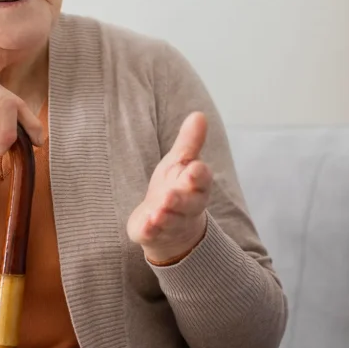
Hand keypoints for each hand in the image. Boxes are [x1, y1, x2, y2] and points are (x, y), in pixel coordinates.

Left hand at [128, 112, 212, 263]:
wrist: (170, 228)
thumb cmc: (177, 187)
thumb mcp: (181, 162)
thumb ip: (190, 142)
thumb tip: (199, 114)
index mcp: (196, 185)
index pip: (202, 179)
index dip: (198, 175)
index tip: (194, 168)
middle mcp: (188, 205)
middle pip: (188, 203)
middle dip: (180, 200)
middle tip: (169, 196)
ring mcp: (172, 222)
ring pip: (171, 220)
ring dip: (165, 216)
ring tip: (158, 212)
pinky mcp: (155, 233)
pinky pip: (154, 233)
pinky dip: (151, 230)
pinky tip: (146, 225)